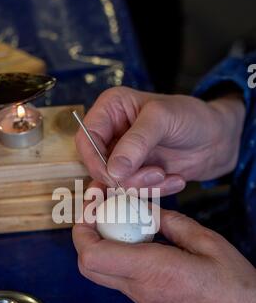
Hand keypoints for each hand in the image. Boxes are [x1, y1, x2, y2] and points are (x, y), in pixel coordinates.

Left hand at [73, 206, 255, 302]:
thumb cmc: (233, 286)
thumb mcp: (207, 242)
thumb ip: (172, 223)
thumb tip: (148, 211)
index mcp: (154, 271)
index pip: (93, 256)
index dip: (82, 228)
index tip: (93, 205)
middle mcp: (140, 289)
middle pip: (88, 266)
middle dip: (85, 234)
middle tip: (100, 209)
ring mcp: (142, 300)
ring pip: (102, 271)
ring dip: (102, 243)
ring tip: (123, 219)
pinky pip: (121, 278)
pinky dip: (119, 255)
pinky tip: (140, 239)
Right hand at [75, 87, 244, 194]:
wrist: (216, 139)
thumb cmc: (192, 117)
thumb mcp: (164, 119)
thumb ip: (136, 142)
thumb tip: (113, 170)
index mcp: (111, 109)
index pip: (86, 138)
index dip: (95, 160)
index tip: (115, 176)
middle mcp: (111, 133)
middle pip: (98, 166)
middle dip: (126, 178)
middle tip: (156, 174)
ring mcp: (122, 157)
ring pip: (114, 184)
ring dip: (142, 187)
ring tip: (166, 175)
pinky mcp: (134, 175)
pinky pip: (132, 193)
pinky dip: (153, 193)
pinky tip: (174, 180)